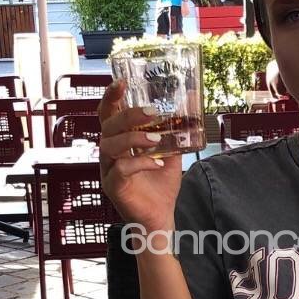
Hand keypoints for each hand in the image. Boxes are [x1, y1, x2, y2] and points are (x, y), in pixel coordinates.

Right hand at [99, 82, 182, 231]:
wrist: (160, 216)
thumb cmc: (161, 184)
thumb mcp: (171, 153)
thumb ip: (175, 132)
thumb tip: (191, 106)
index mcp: (119, 141)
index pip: (108, 114)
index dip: (111, 97)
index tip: (121, 83)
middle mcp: (109, 153)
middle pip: (108, 127)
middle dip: (128, 116)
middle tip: (151, 112)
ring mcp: (108, 170)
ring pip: (110, 146)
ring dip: (134, 138)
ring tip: (156, 139)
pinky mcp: (113, 187)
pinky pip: (120, 170)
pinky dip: (141, 164)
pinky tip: (158, 164)